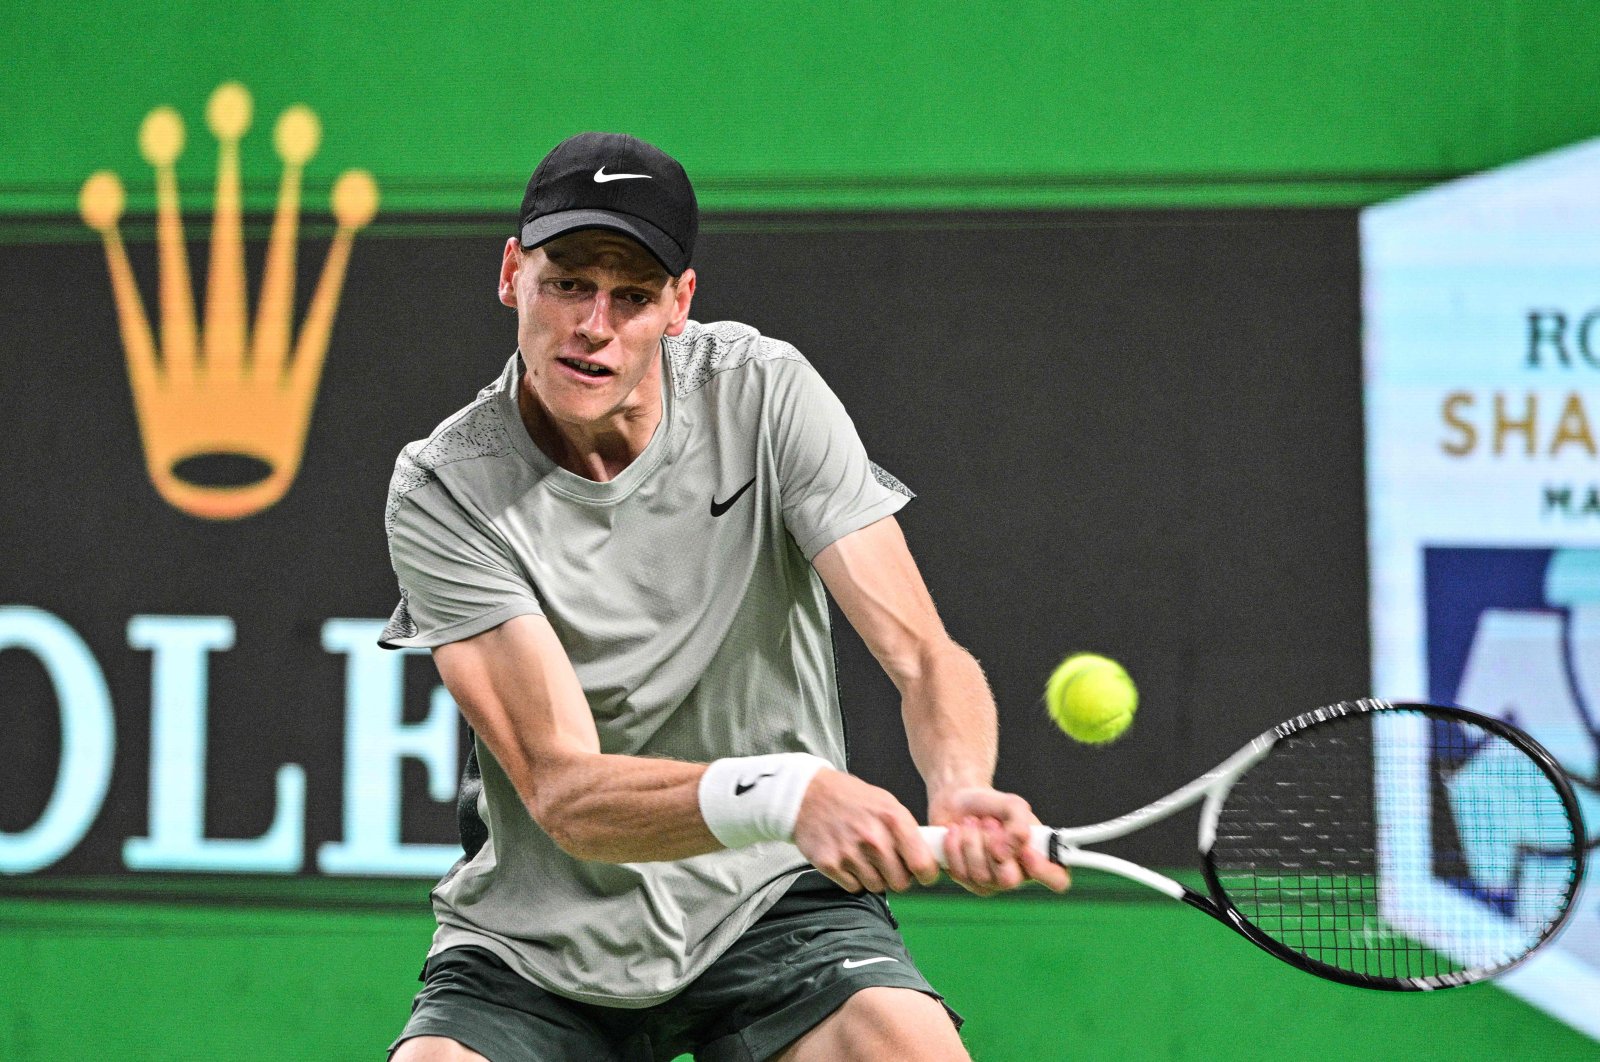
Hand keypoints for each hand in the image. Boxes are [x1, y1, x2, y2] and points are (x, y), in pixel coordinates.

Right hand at [792, 769, 940, 893]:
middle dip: (896, 876)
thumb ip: (908, 830)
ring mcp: (850, 852)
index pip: (922, 865)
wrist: (807, 794)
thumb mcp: (886, 803)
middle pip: (900, 883)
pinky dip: (853, 878)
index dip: (926, 874)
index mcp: (893, 819)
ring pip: (877, 887)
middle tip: (887, 863)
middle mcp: (873, 837)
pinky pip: (854, 887)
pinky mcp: (830, 864)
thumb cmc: (851, 798)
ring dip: (873, 877)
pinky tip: (848, 859)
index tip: (922, 874)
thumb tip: (929, 858)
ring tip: (864, 856)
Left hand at [929, 787, 1070, 895]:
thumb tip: (1006, 852)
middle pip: (1009, 880)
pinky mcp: (967, 881)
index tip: (1025, 851)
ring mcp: (992, 882)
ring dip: (972, 841)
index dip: (1044, 871)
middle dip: (992, 846)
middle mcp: (1019, 874)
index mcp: (1040, 856)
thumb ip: (1018, 825)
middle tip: (989, 822)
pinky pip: (960, 873)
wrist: (958, 801)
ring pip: (981, 875)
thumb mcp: (1012, 805)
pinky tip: (956, 831)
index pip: (1058, 880)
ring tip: (971, 822)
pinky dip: (955, 846)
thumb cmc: (992, 805)